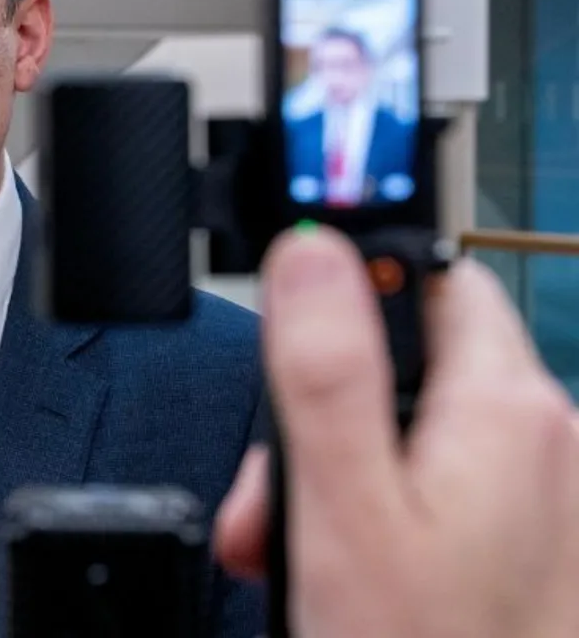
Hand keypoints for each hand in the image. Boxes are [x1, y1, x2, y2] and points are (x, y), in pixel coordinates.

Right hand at [214, 226, 578, 637]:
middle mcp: (545, 441)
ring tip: (294, 548)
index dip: (350, 291)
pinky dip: (381, 512)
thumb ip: (324, 370)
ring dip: (339, 470)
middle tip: (274, 493)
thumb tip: (311, 253)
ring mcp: (543, 498)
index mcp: (505, 409)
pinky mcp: (531, 544)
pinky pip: (442, 490)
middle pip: (413, 364)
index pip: (430, 276)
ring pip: (418, 432)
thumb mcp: (343, 510)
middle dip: (321, 411)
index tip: (290, 327)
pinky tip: (341, 567)